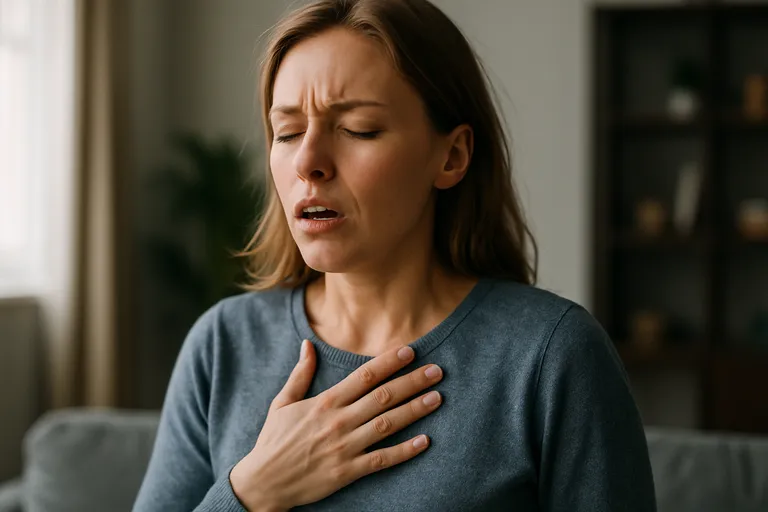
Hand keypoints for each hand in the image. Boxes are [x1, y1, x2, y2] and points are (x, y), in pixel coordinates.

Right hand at [230, 339, 443, 510]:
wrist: (263, 483)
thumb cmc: (273, 441)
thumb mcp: (281, 403)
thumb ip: (300, 374)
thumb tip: (307, 344)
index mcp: (324, 403)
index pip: (363, 376)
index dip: (389, 362)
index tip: (410, 351)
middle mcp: (338, 422)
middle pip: (382, 397)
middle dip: (412, 381)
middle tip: (437, 370)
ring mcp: (345, 447)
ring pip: (387, 425)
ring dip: (415, 410)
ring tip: (437, 397)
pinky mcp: (348, 471)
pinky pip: (382, 460)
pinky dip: (405, 451)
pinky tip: (425, 441)